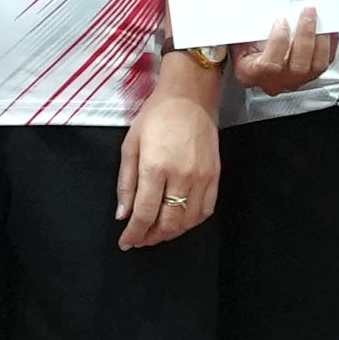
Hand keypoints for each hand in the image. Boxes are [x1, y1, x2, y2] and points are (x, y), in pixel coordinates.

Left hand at [117, 61, 222, 249]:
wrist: (190, 96)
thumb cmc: (155, 116)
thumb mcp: (130, 145)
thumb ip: (126, 183)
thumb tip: (123, 214)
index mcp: (155, 168)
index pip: (144, 214)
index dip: (134, 234)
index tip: (126, 243)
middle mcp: (181, 176)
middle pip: (167, 223)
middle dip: (151, 237)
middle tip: (140, 240)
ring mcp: (202, 178)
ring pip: (187, 221)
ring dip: (171, 233)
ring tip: (157, 233)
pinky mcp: (215, 176)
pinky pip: (205, 210)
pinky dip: (191, 222)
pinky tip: (179, 221)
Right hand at [232, 9, 338, 97]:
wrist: (251, 62)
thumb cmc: (244, 50)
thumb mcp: (239, 39)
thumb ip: (249, 30)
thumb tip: (263, 11)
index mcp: (253, 73)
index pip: (270, 64)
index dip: (279, 41)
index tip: (281, 19)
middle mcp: (277, 82)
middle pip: (298, 65)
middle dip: (305, 35)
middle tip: (308, 12)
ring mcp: (295, 81)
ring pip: (316, 65)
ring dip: (321, 39)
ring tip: (318, 18)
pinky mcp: (310, 76)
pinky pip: (326, 62)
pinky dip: (330, 44)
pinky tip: (327, 29)